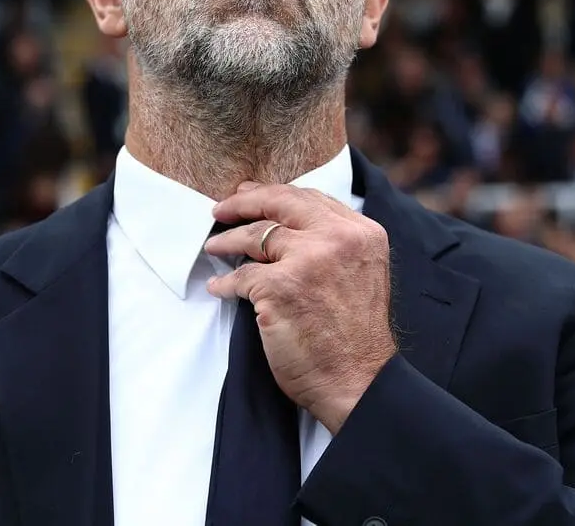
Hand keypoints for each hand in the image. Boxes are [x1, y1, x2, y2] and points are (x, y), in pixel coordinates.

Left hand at [204, 182, 396, 433]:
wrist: (359, 381)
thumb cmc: (356, 337)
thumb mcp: (361, 272)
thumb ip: (335, 244)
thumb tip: (286, 224)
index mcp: (361, 233)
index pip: (310, 198)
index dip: (274, 194)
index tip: (250, 193)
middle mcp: (338, 238)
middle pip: (280, 203)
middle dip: (244, 202)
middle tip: (220, 208)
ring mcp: (308, 260)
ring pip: (255, 236)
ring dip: (227, 241)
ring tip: (213, 246)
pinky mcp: (280, 287)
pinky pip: (241, 277)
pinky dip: (225, 284)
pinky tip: (218, 287)